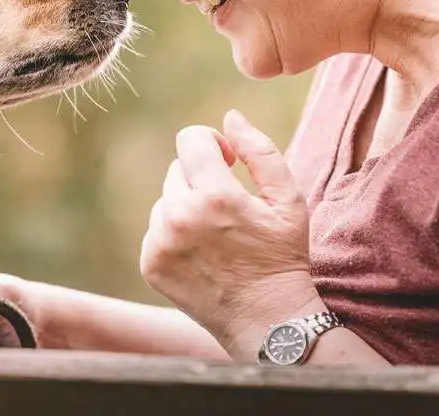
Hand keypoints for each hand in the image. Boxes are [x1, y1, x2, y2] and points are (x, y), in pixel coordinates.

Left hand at [140, 110, 319, 358]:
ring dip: (186, 208)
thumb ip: (260, 151)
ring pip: (166, 200)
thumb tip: (230, 118)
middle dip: (201, 180)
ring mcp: (160, 242)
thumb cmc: (283, 255)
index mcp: (214, 194)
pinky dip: (174, 235)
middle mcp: (179, 216)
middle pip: (177, 170)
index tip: (228, 162)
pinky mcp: (150, 263)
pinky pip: (155, 230)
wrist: (268, 320)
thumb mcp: (288, 200)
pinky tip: (202, 255)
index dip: (211, 143)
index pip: (190, 139)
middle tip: (228, 211)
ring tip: (217, 237)